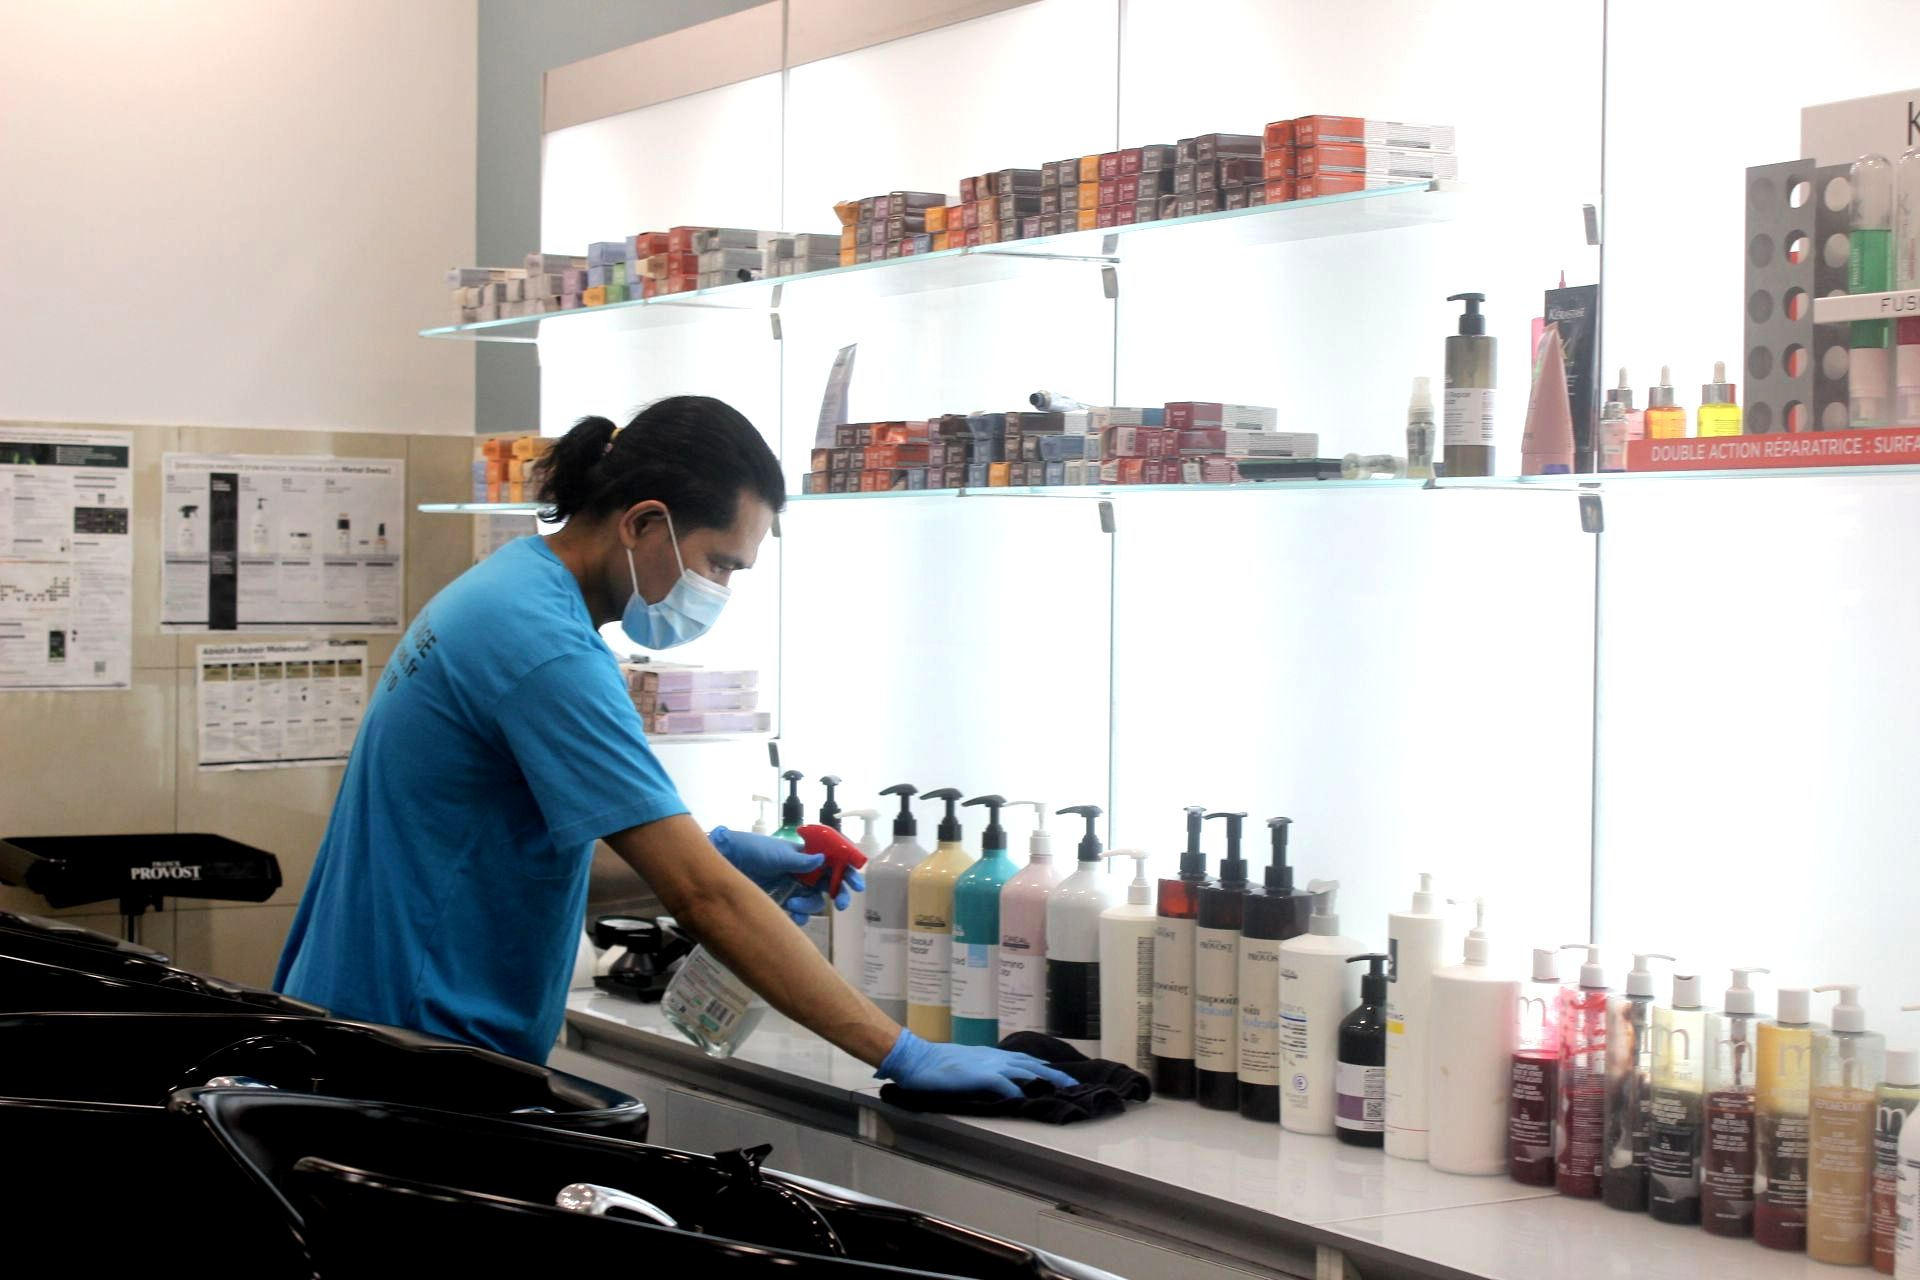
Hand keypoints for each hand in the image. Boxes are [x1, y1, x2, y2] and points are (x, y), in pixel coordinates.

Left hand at [708, 827, 863, 925]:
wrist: (726, 861)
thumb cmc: (753, 850)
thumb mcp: (778, 854)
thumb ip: (801, 861)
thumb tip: (822, 861)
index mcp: (806, 855)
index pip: (833, 863)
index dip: (847, 872)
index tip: (856, 884)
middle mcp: (803, 872)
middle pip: (828, 885)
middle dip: (838, 894)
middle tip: (841, 904)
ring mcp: (792, 887)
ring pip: (813, 901)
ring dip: (809, 906)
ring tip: (793, 906)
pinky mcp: (781, 901)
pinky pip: (798, 912)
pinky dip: (798, 916)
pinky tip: (791, 916)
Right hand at [877, 1028, 1075, 1098]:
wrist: (917, 1059)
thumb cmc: (936, 1065)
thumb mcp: (964, 1067)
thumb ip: (981, 1072)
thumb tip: (994, 1083)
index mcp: (990, 1055)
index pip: (1023, 1060)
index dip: (1042, 1068)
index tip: (1057, 1075)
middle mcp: (994, 1057)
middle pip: (1032, 1064)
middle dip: (1055, 1074)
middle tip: (1074, 1084)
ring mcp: (989, 1065)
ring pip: (1026, 1070)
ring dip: (1047, 1079)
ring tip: (1065, 1089)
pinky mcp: (981, 1076)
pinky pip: (1006, 1083)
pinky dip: (1020, 1090)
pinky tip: (1030, 1099)